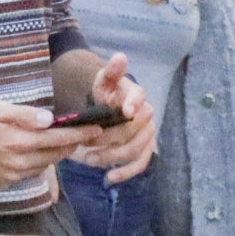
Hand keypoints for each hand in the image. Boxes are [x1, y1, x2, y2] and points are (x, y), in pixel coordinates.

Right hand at [0, 99, 81, 190]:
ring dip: (54, 155)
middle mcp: (18, 163)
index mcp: (19, 142)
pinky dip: (36, 164)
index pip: (59, 139)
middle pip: (56, 156)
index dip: (80, 134)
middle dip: (71, 145)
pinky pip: (28, 174)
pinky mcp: (3, 184)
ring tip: (59, 142)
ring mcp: (11, 177)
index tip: (96, 129)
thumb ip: (24, 115)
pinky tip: (33, 153)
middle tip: (83, 134)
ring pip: (44, 166)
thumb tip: (49, 119)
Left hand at [67, 52, 157, 182]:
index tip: (125, 111)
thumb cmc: (105, 93)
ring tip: (90, 159)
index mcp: (136, 95)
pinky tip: (110, 178)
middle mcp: (146, 115)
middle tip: (86, 142)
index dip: (133, 104)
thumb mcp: (104, 80)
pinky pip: (140, 163)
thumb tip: (120, 57)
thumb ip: (111, 71)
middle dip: (110, 137)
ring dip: (113, 156)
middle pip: (132, 129)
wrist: (108, 107)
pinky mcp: (145, 150)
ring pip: (135, 149)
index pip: (139, 98)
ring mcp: (148, 134)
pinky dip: (126, 172)